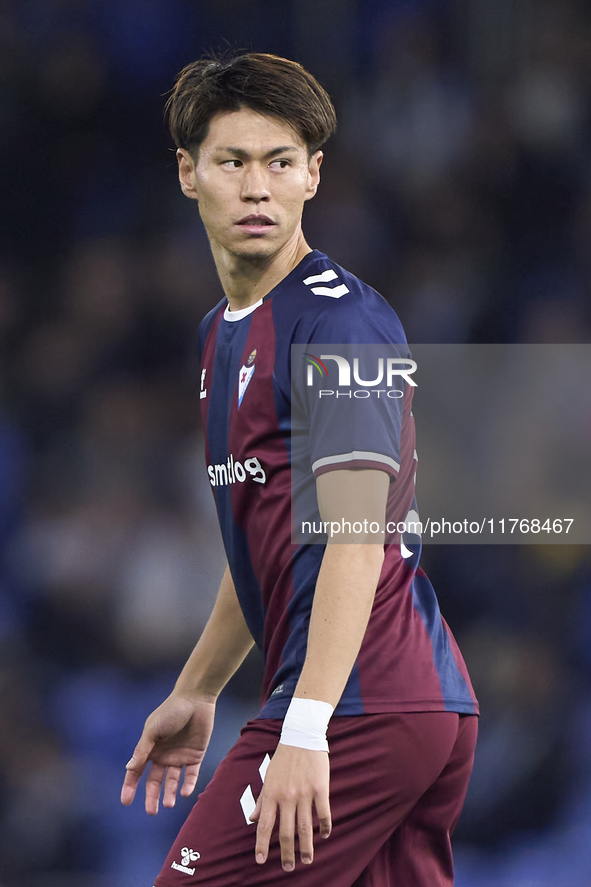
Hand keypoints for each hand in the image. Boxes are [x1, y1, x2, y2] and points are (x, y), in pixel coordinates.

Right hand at [120, 693, 215, 814]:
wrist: (195, 699)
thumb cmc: (171, 711)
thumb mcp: (153, 730)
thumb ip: (143, 749)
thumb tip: (129, 768)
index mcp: (150, 748)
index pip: (137, 771)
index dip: (130, 786)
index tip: (125, 802)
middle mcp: (163, 755)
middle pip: (155, 781)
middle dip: (152, 797)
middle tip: (151, 812)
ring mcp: (179, 756)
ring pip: (173, 781)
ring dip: (170, 793)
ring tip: (168, 804)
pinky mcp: (195, 756)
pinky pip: (191, 774)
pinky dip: (188, 784)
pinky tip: (185, 793)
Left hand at [249, 743, 330, 871]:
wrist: (302, 736)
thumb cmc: (283, 758)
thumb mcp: (268, 777)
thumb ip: (262, 799)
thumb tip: (252, 819)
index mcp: (272, 794)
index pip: (264, 825)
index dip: (261, 844)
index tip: (261, 861)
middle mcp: (287, 797)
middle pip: (286, 832)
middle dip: (286, 853)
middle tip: (289, 868)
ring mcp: (305, 793)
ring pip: (305, 827)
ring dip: (306, 847)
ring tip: (307, 860)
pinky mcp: (321, 788)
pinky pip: (324, 813)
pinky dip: (325, 826)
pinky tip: (325, 835)